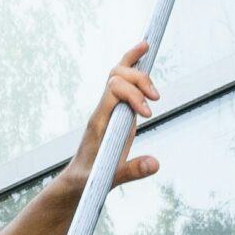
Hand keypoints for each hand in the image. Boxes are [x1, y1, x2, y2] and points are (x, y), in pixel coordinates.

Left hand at [57, 41, 159, 196]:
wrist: (77, 181)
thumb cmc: (89, 180)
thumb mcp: (108, 179)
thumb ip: (131, 171)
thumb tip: (156, 163)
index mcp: (99, 121)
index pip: (113, 90)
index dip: (133, 95)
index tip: (149, 115)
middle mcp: (103, 109)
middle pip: (116, 75)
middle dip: (139, 80)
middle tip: (156, 98)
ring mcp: (109, 108)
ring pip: (118, 74)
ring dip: (138, 71)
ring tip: (155, 89)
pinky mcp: (117, 112)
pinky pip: (123, 83)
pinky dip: (134, 67)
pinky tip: (144, 54)